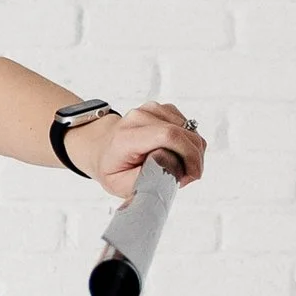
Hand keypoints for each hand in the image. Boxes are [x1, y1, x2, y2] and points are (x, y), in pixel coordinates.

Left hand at [76, 104, 205, 199]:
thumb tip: (171, 172)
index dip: (188, 155)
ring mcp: (151, 110)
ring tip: (178, 167)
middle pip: (183, 133)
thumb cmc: (111, 168)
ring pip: (190, 130)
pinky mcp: (162, 109)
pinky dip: (189, 143)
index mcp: (126, 137)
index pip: (167, 135)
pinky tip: (177, 154)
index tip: (191, 176)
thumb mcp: (121, 185)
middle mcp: (139, 117)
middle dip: (194, 158)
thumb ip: (146, 180)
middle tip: (186, 177)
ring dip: (192, 152)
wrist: (101, 148)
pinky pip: (188, 127)